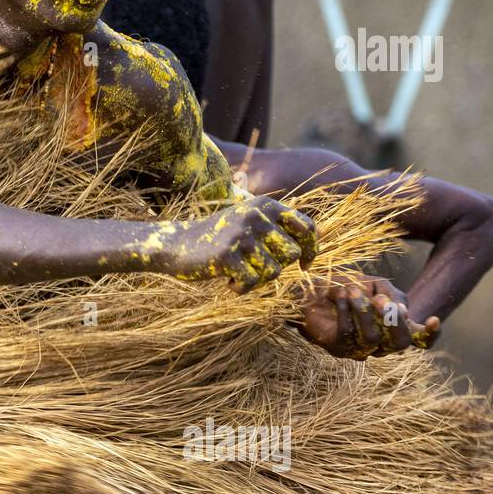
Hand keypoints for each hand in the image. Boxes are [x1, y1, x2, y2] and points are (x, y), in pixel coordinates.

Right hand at [169, 196, 316, 292]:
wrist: (177, 244)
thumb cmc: (219, 238)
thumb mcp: (250, 222)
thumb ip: (278, 226)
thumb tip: (316, 239)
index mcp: (265, 205)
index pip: (306, 227)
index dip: (311, 249)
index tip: (305, 265)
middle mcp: (255, 216)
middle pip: (292, 254)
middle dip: (277, 267)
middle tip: (255, 268)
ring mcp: (241, 235)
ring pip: (274, 272)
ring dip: (257, 279)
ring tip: (238, 273)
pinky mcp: (227, 255)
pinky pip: (252, 282)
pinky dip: (241, 288)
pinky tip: (227, 281)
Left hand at [297, 273, 440, 358]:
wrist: (309, 290)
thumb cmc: (345, 287)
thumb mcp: (373, 284)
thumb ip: (390, 294)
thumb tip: (399, 308)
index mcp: (392, 328)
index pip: (418, 339)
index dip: (429, 335)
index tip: (433, 320)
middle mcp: (379, 343)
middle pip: (399, 343)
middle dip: (394, 320)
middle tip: (381, 300)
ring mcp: (358, 348)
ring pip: (372, 338)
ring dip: (363, 310)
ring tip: (351, 289)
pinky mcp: (336, 347)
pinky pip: (347, 334)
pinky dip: (346, 313)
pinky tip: (340, 297)